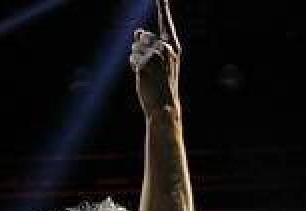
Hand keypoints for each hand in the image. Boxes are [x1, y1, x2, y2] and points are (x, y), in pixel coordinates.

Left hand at [131, 0, 181, 115]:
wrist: (164, 107)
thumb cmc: (163, 85)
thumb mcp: (163, 62)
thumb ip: (152, 45)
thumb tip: (137, 32)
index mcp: (173, 47)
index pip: (166, 22)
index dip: (162, 6)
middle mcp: (165, 48)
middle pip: (143, 35)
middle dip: (140, 47)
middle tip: (150, 67)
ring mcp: (155, 55)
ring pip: (135, 46)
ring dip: (136, 58)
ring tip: (148, 73)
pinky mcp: (144, 63)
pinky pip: (131, 57)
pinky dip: (133, 65)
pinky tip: (143, 76)